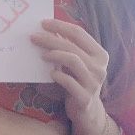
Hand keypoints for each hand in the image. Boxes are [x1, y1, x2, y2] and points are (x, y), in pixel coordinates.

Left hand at [30, 18, 108, 134]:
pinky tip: (51, 74)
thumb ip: (68, 48)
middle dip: (51, 39)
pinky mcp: (85, 97)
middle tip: (34, 37)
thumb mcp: (76, 64)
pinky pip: (69, 82)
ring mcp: (94, 83)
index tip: (43, 23)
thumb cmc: (79, 82)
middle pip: (73, 46)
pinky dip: (58, 76)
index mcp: (100, 54)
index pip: (79, 33)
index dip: (60, 26)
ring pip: (73, 60)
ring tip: (42, 55)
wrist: (87, 111)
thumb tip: (48, 30)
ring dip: (54, 55)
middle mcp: (100, 67)